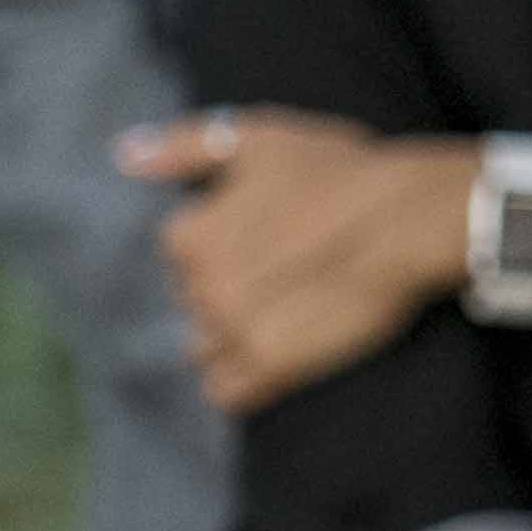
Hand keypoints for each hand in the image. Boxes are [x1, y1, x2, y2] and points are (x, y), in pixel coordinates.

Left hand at [120, 108, 474, 411]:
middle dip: (230, 291)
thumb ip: (184, 147)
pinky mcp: (273, 368)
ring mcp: (235, 333)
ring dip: (235, 338)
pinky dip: (245, 379)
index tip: (271, 232)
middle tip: (288, 270)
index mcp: (191, 236)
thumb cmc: (339, 172)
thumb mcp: (258, 138)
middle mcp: (203, 288)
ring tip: (289, 311)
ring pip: (207, 349)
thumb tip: (125, 155)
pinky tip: (280, 353)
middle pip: (197, 302)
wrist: (407, 220)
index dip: (228, 240)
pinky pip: (229, 392)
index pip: (183, 252)